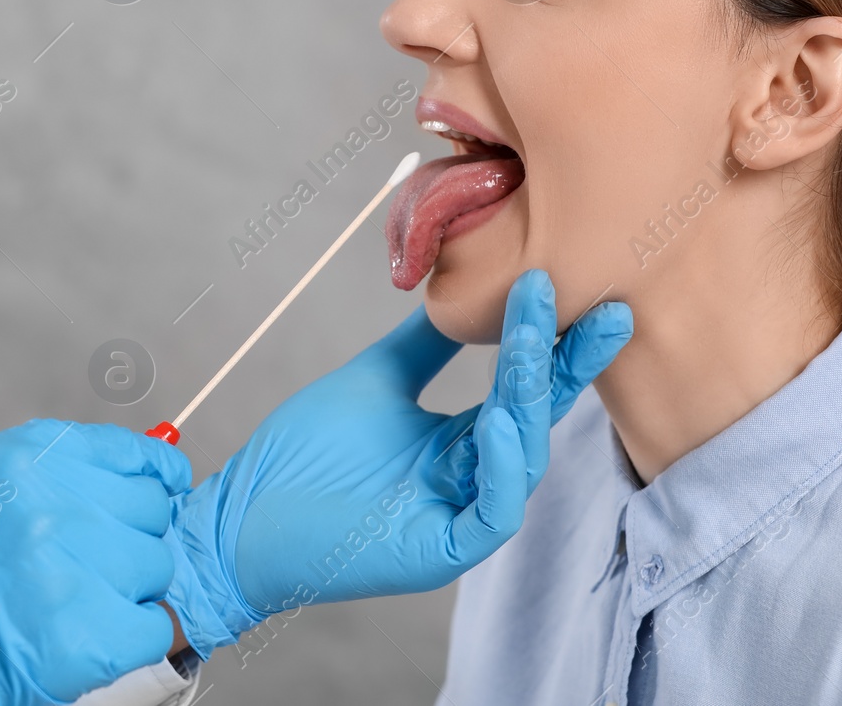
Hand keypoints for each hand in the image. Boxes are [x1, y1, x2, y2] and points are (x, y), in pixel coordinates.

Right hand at [0, 420, 190, 705]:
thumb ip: (57, 469)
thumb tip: (139, 471)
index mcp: (32, 457)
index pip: (139, 457)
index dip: (154, 479)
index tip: (163, 491)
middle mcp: (57, 503)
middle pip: (151, 513)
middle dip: (127, 539)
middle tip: (83, 566)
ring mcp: (72, 570)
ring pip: (154, 569)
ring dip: (125, 589)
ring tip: (70, 603)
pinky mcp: (83, 637)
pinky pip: (151, 629)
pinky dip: (128, 638)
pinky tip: (85, 639)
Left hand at [164, 269, 631, 655]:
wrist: (242, 512)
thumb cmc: (303, 453)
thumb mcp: (376, 379)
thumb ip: (425, 344)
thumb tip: (466, 290)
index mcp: (462, 442)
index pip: (524, 390)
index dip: (557, 347)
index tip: (591, 297)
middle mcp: (471, 479)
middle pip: (535, 419)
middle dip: (566, 364)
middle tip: (599, 311)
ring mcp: (459, 517)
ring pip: (521, 460)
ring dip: (531, 398)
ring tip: (532, 341)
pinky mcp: (441, 552)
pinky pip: (493, 515)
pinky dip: (501, 467)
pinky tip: (495, 418)